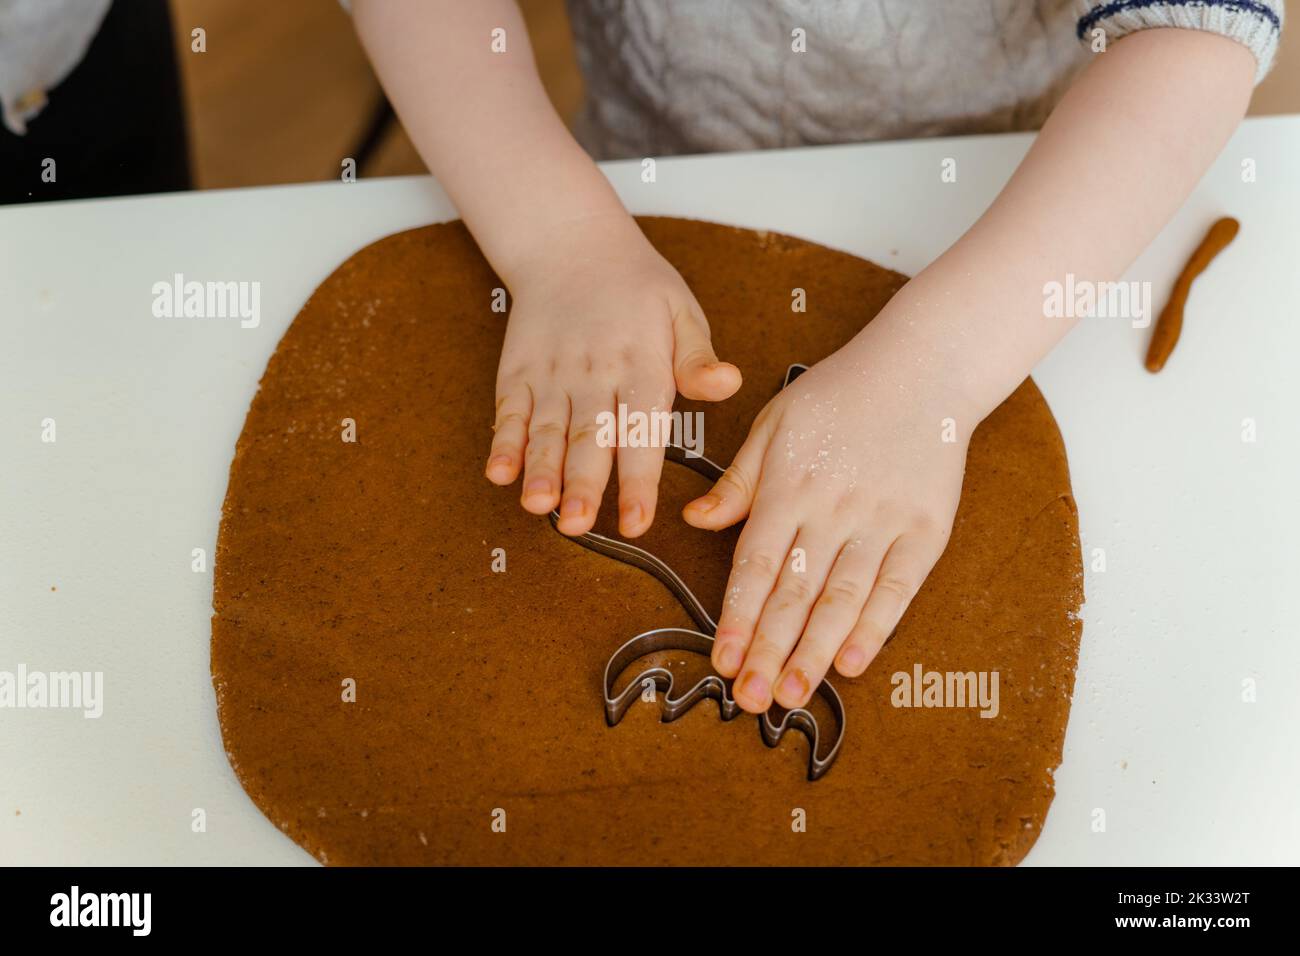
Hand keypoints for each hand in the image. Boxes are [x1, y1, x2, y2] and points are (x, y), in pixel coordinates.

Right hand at [487, 213, 740, 536]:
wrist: (570, 244)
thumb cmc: (636, 287)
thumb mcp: (681, 312)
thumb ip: (698, 358)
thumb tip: (728, 385)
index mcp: (642, 367)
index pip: (642, 434)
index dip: (638, 481)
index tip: (637, 520)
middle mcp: (595, 376)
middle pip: (589, 438)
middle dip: (582, 484)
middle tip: (579, 524)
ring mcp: (552, 375)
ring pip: (547, 430)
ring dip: (541, 470)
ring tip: (538, 505)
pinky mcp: (518, 373)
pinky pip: (510, 412)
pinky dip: (503, 443)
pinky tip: (499, 473)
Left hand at [683, 321, 973, 711]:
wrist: (922, 369)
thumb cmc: (839, 395)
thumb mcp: (774, 424)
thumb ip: (738, 481)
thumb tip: (695, 520)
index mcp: (789, 486)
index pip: (756, 564)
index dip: (737, 616)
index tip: (720, 659)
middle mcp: (833, 509)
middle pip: (795, 592)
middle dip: (768, 649)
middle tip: (750, 698)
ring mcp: (883, 521)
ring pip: (843, 598)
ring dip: (816, 652)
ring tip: (791, 693)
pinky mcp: (925, 530)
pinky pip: (898, 587)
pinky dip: (876, 626)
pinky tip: (853, 662)